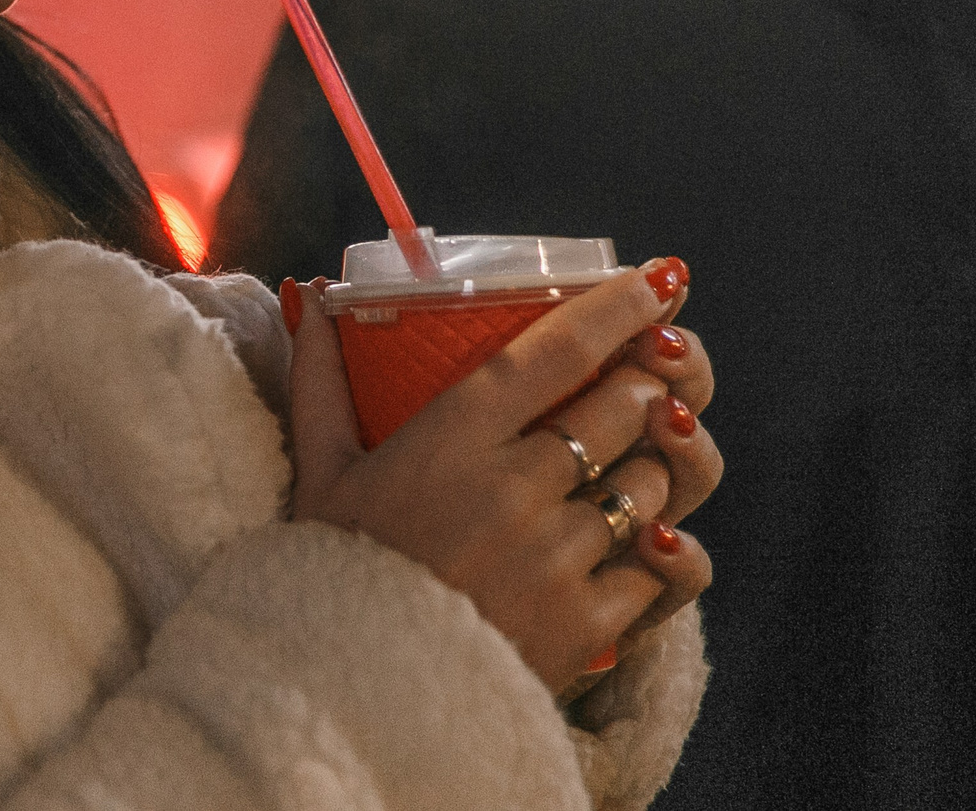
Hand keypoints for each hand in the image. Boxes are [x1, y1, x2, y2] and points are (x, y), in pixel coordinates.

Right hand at [285, 259, 720, 690]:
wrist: (353, 696)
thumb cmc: (337, 573)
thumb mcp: (321, 472)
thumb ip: (322, 381)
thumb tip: (309, 295)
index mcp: (454, 438)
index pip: (560, 350)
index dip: (621, 307)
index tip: (660, 280)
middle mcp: (516, 487)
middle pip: (628, 406)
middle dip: (647, 387)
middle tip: (640, 384)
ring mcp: (558, 555)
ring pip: (655, 481)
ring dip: (655, 468)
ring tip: (631, 470)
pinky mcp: (588, 620)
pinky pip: (666, 566)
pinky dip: (663, 552)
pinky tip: (642, 547)